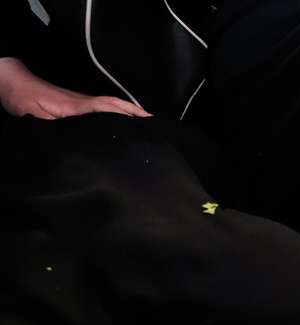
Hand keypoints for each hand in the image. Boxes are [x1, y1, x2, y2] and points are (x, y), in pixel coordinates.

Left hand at [0, 57, 150, 118]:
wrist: (12, 81)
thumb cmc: (22, 97)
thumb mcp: (36, 116)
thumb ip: (57, 127)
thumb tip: (76, 140)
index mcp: (75, 106)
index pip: (106, 108)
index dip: (126, 115)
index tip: (145, 122)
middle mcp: (83, 102)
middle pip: (115, 105)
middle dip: (137, 114)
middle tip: (157, 125)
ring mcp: (81, 102)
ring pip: (111, 106)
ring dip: (131, 112)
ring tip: (148, 124)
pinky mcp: (78, 104)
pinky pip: (104, 108)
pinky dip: (119, 113)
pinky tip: (123, 121)